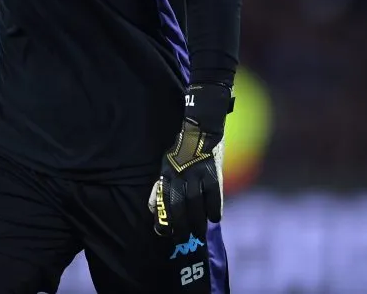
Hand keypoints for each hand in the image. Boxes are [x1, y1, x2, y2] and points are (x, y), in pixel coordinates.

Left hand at [148, 82, 232, 238]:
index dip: (164, 218)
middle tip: (183, 238)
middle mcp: (181, 176)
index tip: (164, 232)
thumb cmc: (180, 148)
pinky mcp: (213, 173)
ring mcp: (198, 175)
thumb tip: (152, 207)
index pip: (164, 200)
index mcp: (167, 173)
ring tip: (199, 233)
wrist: (201, 128)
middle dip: (181, 225)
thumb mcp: (165, 164)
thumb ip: (160, 186)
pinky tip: (215, 219)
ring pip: (197, 204)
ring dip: (198, 221)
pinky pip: (214, 196)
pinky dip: (214, 209)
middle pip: (180, 206)